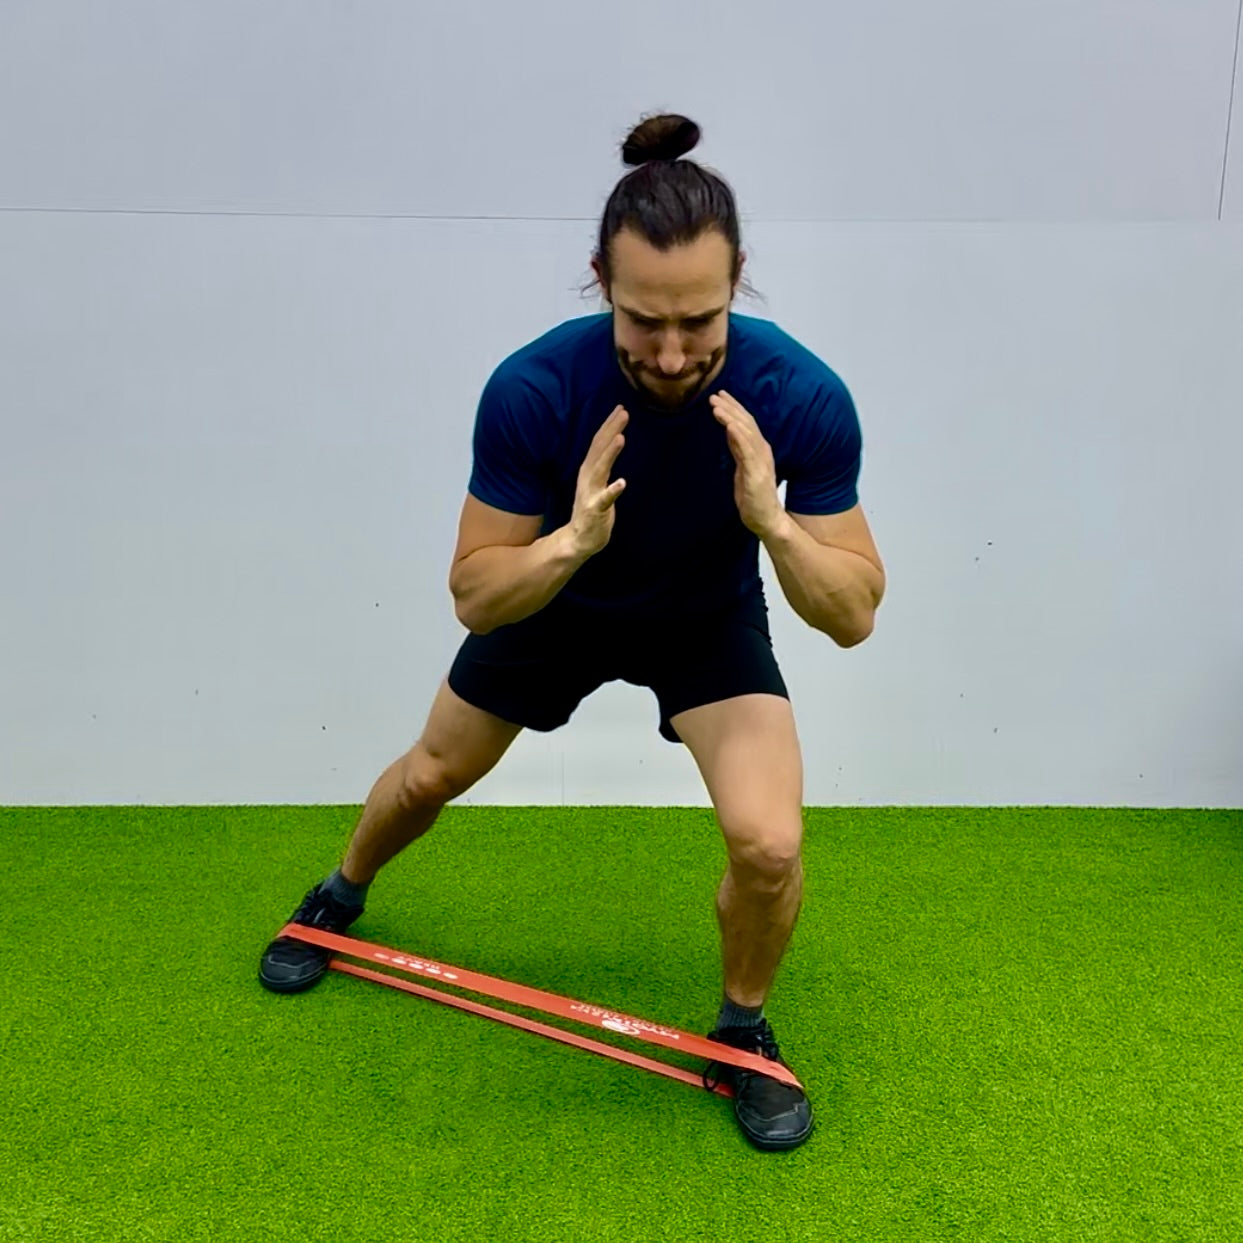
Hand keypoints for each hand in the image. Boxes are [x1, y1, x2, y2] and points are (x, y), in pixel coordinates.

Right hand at [568, 404, 627, 557]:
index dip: (609, 425)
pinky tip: (622, 482)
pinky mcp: (596, 511)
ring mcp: (591, 494)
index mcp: (589, 470)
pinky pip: (605, 499)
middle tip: (623, 412)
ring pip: (600, 470)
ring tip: (620, 438)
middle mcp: (588, 478)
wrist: (578, 539)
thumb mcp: (597, 480)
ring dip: (610, 454)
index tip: (620, 407)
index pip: (599, 443)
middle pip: (599, 450)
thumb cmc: (592, 508)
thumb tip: (612, 442)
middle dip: (611, 430)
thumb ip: (603, 463)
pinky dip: (613, 490)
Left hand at [710, 390, 783, 538]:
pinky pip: (747, 450)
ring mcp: (760, 461)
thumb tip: (730, 431)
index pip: (745, 423)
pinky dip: (739, 435)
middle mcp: (761, 451)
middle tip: (715, 395)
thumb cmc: (755, 497)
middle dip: (730, 407)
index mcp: (758, 450)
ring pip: (746, 432)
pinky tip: (729, 425)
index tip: (720, 397)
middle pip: (746, 423)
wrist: (767, 519)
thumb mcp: (742, 468)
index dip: (733, 409)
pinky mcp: (756, 473)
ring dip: (731, 417)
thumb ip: (738, 450)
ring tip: (716, 406)